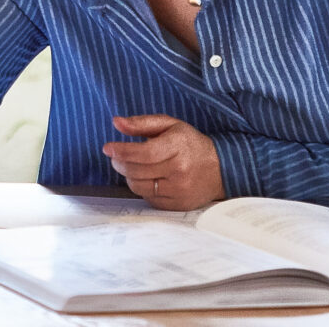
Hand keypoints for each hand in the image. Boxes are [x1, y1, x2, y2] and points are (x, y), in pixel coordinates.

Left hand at [102, 114, 225, 210]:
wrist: (219, 169)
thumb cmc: (191, 144)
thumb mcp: (170, 125)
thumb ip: (142, 123)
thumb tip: (116, 122)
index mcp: (178, 146)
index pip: (144, 153)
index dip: (122, 151)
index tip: (108, 148)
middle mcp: (179, 170)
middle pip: (137, 171)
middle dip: (120, 163)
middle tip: (117, 156)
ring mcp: (178, 191)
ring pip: (139, 186)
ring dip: (129, 176)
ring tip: (133, 166)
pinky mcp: (176, 205)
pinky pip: (148, 198)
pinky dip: (142, 187)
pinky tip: (147, 178)